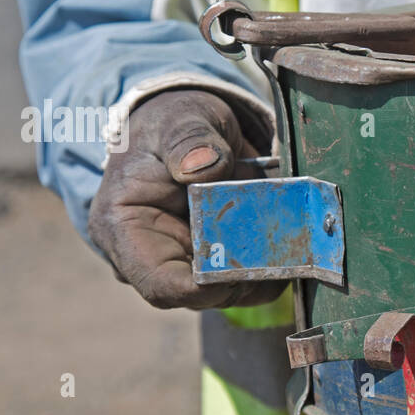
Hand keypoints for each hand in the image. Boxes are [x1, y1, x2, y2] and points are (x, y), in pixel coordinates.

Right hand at [87, 89, 285, 308]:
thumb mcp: (178, 120)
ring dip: (262, 273)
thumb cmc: (170, 124)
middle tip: (284, 252)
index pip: (160, 285)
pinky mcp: (210, 263)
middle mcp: (149, 257)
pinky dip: (269, 268)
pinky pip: (244, 280)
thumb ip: (189, 139)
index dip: (205, 288)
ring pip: (228, 290)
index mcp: (123, 228)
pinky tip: (291, 246)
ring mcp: (182, 264)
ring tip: (292, 243)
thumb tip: (203, 166)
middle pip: (201, 294)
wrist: (183, 128)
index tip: (244, 268)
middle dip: (244, 277)